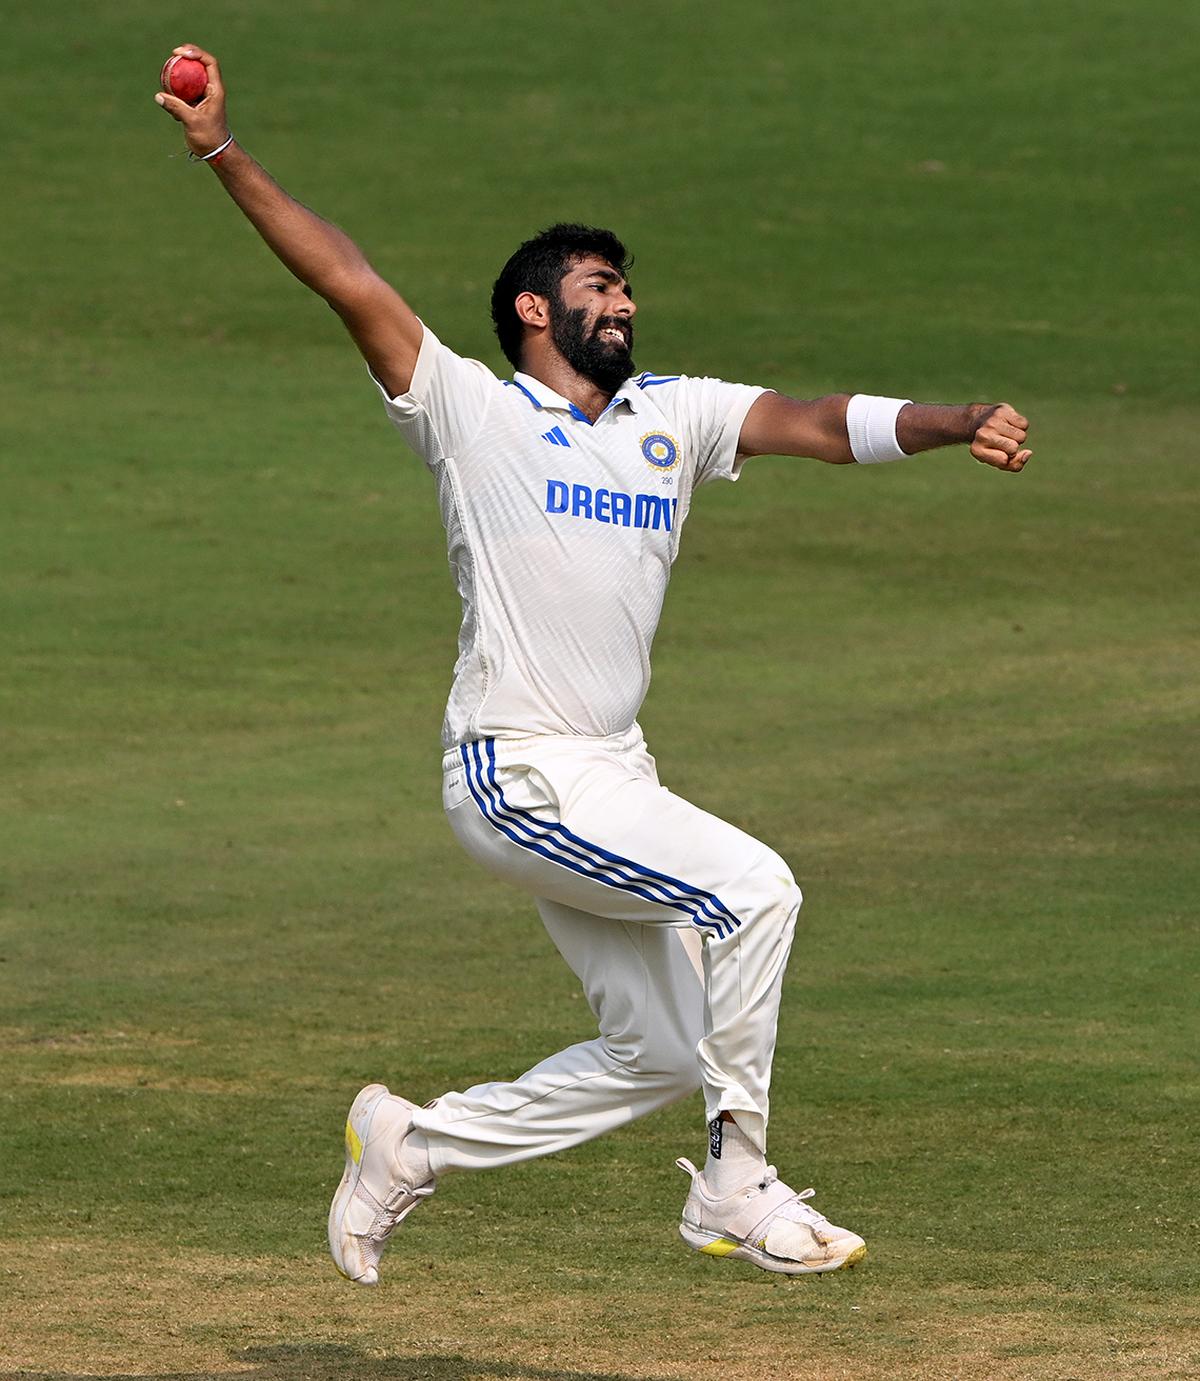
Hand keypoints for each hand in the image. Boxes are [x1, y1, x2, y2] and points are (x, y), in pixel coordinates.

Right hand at [155, 44, 229, 158]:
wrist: (215, 152)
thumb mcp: (192, 121)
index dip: (196, 53)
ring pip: (189, 77)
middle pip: (198, 65)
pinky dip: (174, 90)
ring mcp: (202, 96)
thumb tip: (158, 96)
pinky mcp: (194, 103)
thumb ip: (176, 107)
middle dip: (185, 58)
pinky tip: (167, 98)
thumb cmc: (209, 137)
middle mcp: (210, 89)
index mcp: (215, 90)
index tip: (181, 53)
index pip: (210, 63)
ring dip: (177, 74)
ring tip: (166, 76)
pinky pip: (183, 90)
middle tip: (172, 54)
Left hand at [969, 403, 1031, 471]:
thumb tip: (1028, 453)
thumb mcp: (998, 461)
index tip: (998, 452)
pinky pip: (1024, 424)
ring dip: (1017, 437)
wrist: (977, 421)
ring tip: (1005, 432)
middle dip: (1013, 447)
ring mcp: (992, 421)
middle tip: (1002, 441)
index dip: (1007, 458)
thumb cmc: (990, 445)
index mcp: (977, 450)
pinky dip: (1020, 426)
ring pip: (1021, 436)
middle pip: (1014, 448)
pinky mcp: (1002, 410)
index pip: (1004, 460)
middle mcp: (982, 435)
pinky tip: (1009, 424)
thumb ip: (1014, 464)